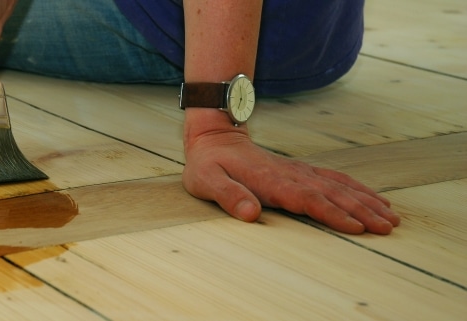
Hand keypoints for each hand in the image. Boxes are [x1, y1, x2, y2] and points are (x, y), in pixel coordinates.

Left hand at [181, 123, 400, 234]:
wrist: (214, 136)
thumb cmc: (208, 164)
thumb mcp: (207, 181)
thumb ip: (228, 196)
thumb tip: (250, 214)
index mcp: (270, 180)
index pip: (307, 199)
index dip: (332, 213)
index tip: (356, 227)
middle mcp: (290, 174)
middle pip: (331, 194)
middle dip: (361, 211)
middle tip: (387, 228)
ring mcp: (298, 171)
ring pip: (338, 185)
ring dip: (366, 201)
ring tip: (391, 218)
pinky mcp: (301, 170)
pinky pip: (334, 178)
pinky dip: (357, 188)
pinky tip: (375, 198)